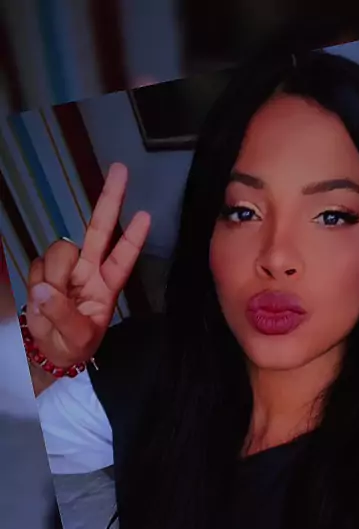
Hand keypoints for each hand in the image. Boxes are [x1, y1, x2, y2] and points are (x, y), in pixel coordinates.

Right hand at [26, 162, 150, 366]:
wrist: (49, 352)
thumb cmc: (73, 345)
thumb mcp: (77, 338)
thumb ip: (62, 314)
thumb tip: (44, 289)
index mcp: (107, 286)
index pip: (123, 258)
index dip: (133, 238)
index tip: (146, 215)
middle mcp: (89, 270)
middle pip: (99, 229)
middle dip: (110, 199)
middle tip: (121, 169)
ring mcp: (66, 269)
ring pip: (59, 250)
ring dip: (54, 274)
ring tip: (52, 301)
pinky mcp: (44, 271)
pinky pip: (37, 265)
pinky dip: (36, 281)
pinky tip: (42, 298)